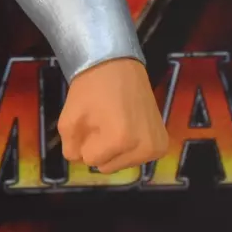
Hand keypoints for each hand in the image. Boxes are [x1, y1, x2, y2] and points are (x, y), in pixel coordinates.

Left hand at [56, 58, 168, 172]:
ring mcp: (156, 147)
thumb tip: (80, 160)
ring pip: (121, 164)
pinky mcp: (163, 144)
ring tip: (115, 122)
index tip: (90, 121)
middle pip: (107, 166)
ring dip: (113, 149)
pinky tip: (127, 127)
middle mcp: (143, 147)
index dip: (85, 141)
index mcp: (121, 139)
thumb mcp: (69, 117)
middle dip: (99, 148)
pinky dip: (128, 147)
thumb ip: (70, 147)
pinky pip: (136, 158)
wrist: (118, 65)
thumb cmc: (91, 88)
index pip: (90, 159)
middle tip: (102, 122)